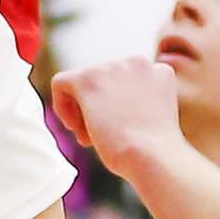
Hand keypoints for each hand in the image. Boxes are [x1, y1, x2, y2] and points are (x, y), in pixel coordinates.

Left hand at [51, 53, 184, 185]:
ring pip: (83, 84)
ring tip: (89, 139)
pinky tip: (73, 127)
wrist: (152, 156)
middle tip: (97, 138)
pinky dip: (62, 106)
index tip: (116, 130)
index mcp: (158, 71)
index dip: (117, 108)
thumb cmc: (154, 152)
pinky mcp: (88, 78)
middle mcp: (137, 62)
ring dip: (82, 112)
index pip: (126, 82)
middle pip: (103, 81)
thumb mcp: (151, 119)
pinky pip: (61, 83)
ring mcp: (112, 67)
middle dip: (97, 109)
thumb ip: (133, 103)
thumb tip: (103, 104)